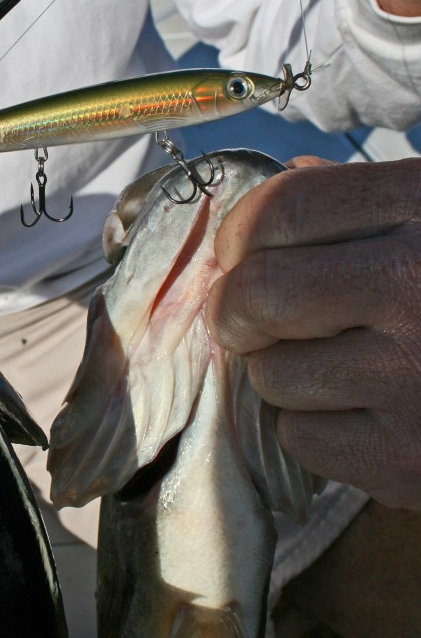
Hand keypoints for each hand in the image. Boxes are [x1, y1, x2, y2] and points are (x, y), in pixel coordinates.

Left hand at [206, 156, 420, 509]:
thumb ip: (370, 200)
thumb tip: (286, 180)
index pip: (282, 209)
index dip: (240, 235)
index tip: (242, 256)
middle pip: (257, 294)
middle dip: (235, 310)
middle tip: (250, 319)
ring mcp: (417, 376)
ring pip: (270, 375)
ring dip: (284, 374)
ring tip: (339, 367)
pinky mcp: (410, 457)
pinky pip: (301, 437)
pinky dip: (317, 431)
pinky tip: (367, 414)